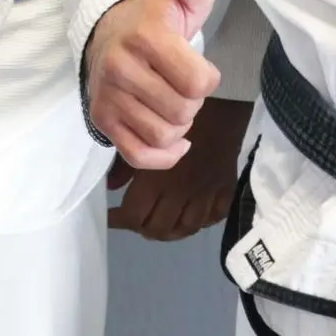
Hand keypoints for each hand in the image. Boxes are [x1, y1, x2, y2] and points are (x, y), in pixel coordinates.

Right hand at [84, 0, 221, 170]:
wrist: (105, 32)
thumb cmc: (150, 19)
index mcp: (145, 38)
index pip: (198, 83)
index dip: (207, 79)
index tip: (198, 67)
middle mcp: (121, 68)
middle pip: (183, 112)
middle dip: (192, 103)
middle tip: (180, 86)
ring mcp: (109, 96)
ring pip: (163, 136)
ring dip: (177, 126)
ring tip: (170, 104)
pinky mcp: (101, 119)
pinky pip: (139, 155)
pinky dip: (162, 156)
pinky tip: (172, 140)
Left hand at [109, 97, 251, 239]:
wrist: (218, 103)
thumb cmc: (171, 113)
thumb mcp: (141, 135)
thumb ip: (125, 164)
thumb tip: (111, 186)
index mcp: (158, 182)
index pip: (134, 216)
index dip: (118, 220)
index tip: (110, 216)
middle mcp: (181, 195)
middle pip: (159, 228)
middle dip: (142, 228)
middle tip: (133, 219)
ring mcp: (205, 196)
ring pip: (186, 229)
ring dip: (170, 231)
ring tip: (158, 224)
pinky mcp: (225, 190)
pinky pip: (213, 218)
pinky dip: (200, 222)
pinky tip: (190, 217)